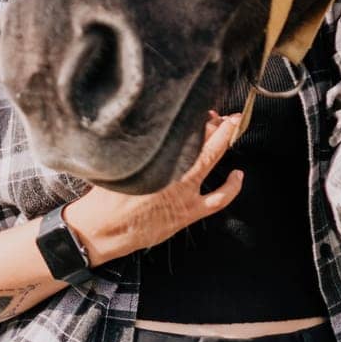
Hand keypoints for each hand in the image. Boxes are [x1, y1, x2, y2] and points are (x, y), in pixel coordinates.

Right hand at [61, 112, 243, 263]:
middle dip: (215, 125)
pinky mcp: (189, 213)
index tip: (203, 110)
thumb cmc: (106, 198)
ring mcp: (185, 194)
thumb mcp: (118, 164)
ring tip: (231, 131)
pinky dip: (232, 187)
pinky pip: (219, 199)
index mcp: (157, 159)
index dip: (197, 118)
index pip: (184, 130)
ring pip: (212, 162)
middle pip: (201, 140)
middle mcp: (174, 174)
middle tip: (221, 116)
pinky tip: (238, 175)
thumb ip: (137, 147)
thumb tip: (147, 129)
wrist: (102, 231)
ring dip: (224, 144)